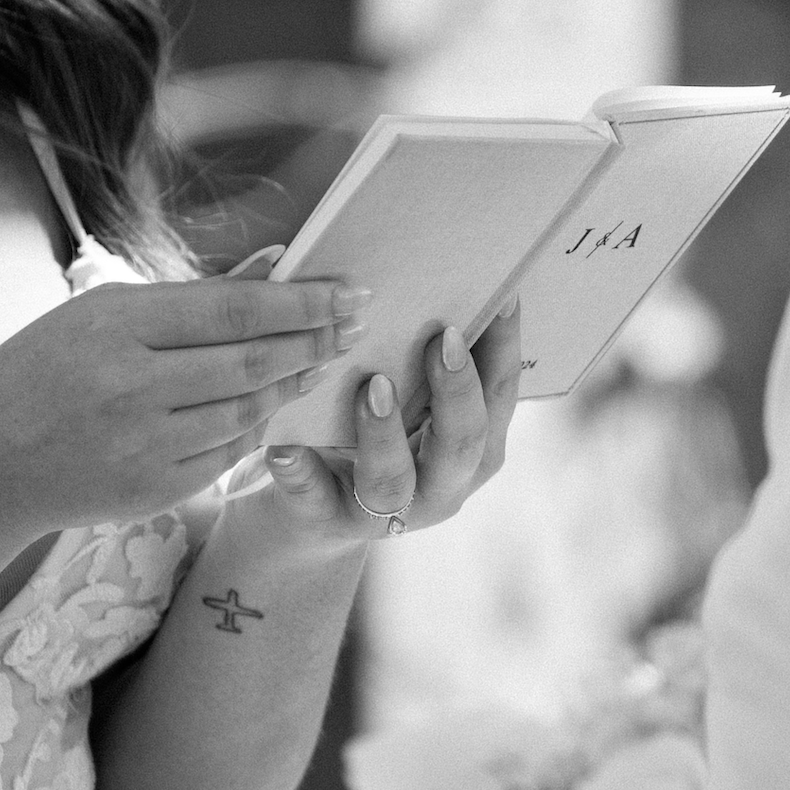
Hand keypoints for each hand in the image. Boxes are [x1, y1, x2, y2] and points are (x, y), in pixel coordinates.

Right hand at [0, 277, 370, 540]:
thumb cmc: (49, 370)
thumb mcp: (105, 312)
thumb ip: (193, 294)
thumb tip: (275, 263)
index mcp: (119, 326)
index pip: (235, 309)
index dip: (303, 301)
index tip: (350, 290)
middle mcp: (134, 385)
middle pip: (254, 360)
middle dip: (317, 339)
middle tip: (354, 323)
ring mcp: (146, 444)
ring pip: (250, 408)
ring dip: (297, 380)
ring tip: (325, 356)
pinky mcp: (156, 488)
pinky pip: (231, 452)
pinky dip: (263, 422)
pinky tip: (281, 398)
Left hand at [222, 299, 521, 555]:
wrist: (312, 515)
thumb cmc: (372, 432)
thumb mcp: (411, 397)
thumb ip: (427, 353)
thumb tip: (432, 269)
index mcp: (473, 445)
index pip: (501, 393)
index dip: (506, 346)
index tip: (502, 296)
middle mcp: (442, 484)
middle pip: (464, 442)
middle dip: (457, 390)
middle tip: (442, 338)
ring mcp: (386, 511)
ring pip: (392, 481)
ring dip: (383, 433)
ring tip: (371, 387)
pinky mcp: (326, 520)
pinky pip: (314, 501)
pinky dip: (299, 474)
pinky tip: (283, 446)